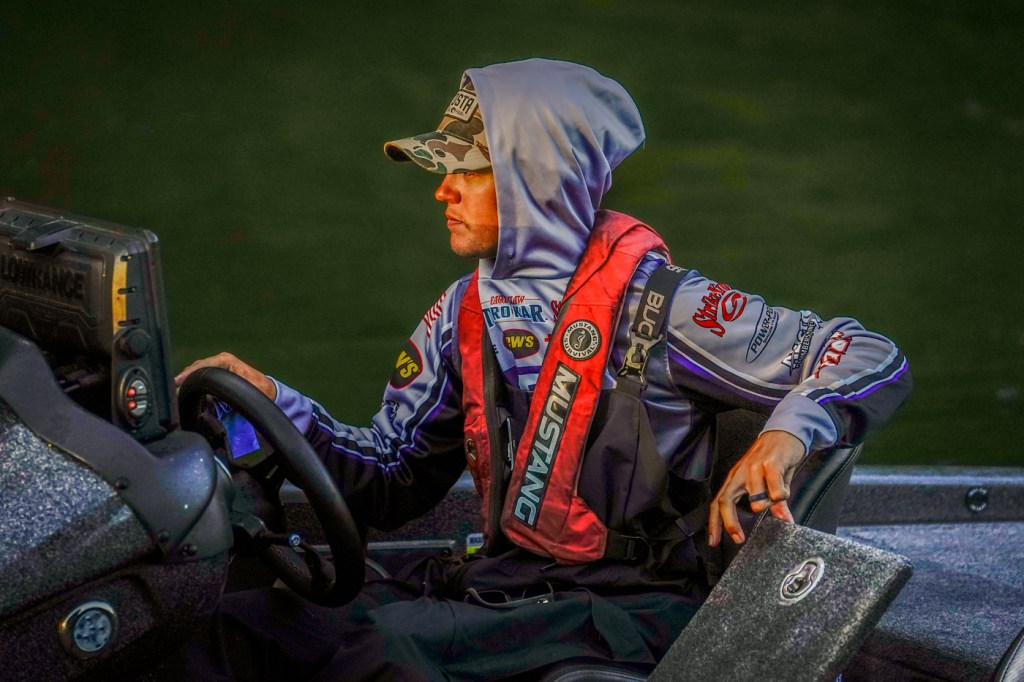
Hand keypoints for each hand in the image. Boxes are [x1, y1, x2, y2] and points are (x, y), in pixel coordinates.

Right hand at [174, 352, 276, 400]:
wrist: (266, 391)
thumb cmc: (259, 389)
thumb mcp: (245, 389)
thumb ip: (228, 392)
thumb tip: (210, 399)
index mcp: (226, 360)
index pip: (202, 365)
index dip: (189, 374)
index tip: (178, 382)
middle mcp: (219, 361)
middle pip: (195, 369)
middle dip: (184, 379)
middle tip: (173, 391)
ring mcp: (216, 366)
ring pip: (195, 373)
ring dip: (186, 383)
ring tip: (176, 392)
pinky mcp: (214, 374)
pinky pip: (199, 378)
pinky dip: (191, 385)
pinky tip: (184, 392)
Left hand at [707, 430, 805, 546]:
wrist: (785, 434)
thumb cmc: (774, 459)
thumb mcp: (769, 482)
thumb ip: (773, 502)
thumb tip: (783, 520)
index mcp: (736, 479)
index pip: (718, 502)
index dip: (714, 523)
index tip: (713, 541)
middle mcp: (740, 473)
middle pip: (726, 501)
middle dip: (730, 522)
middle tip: (738, 538)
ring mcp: (753, 468)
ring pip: (756, 498)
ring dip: (768, 504)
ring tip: (778, 497)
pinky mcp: (770, 464)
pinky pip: (774, 489)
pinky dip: (781, 495)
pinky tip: (785, 491)